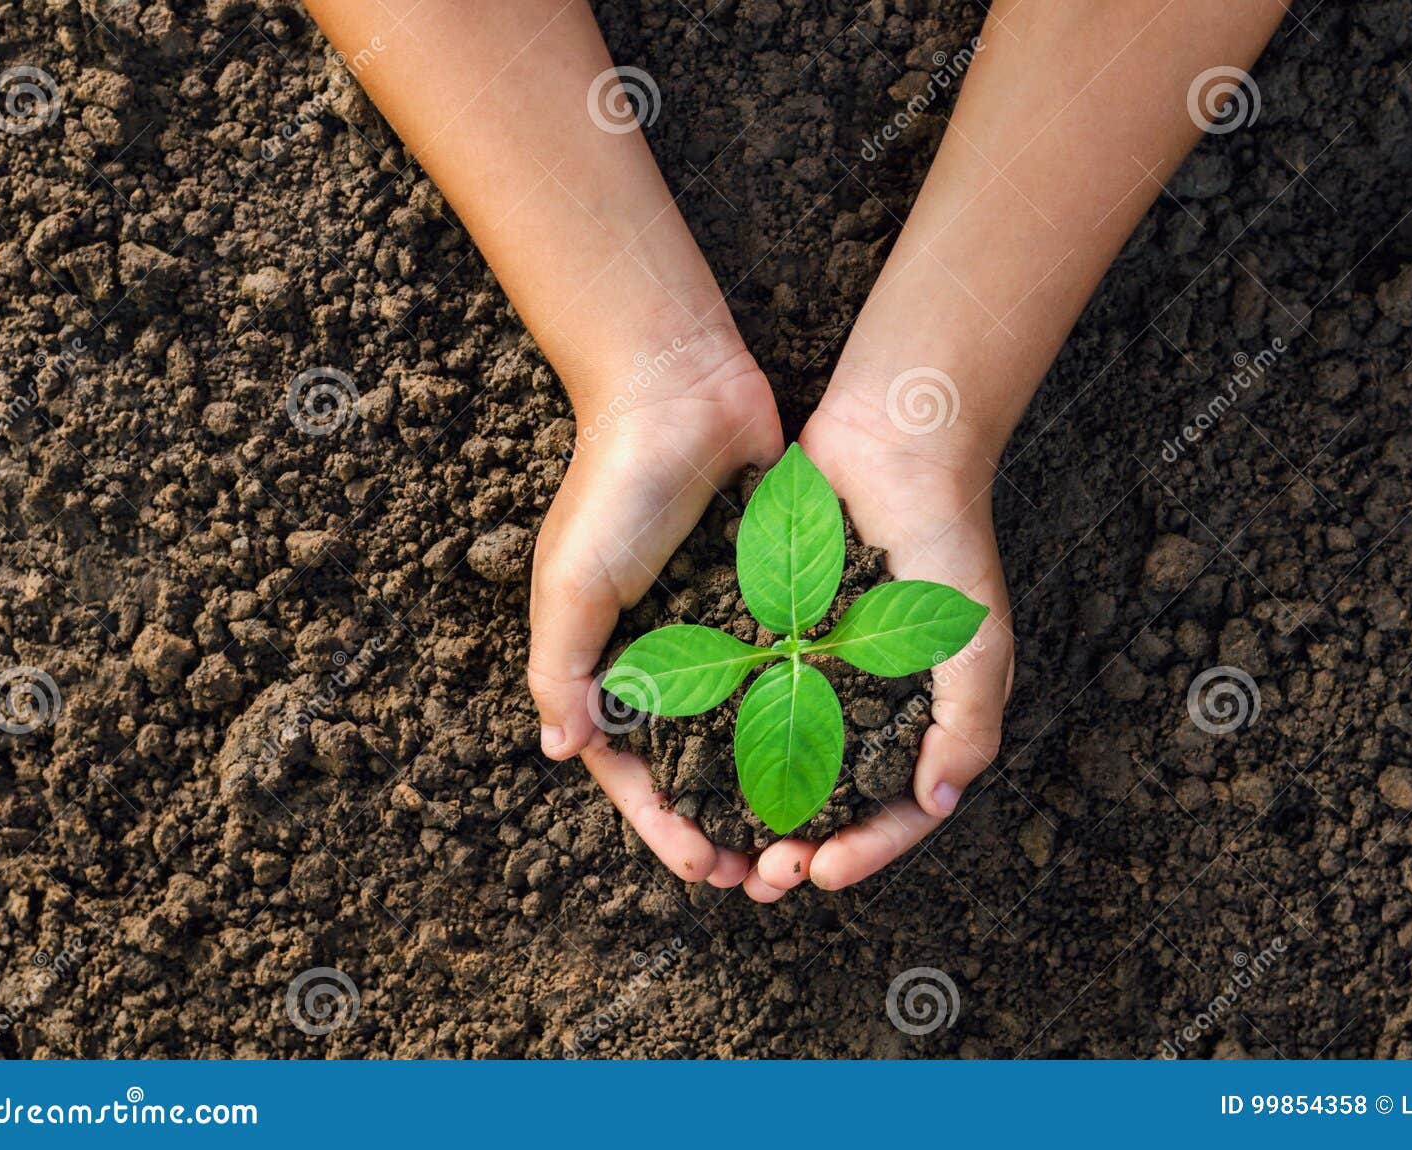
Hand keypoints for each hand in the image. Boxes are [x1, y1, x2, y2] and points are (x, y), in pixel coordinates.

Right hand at [527, 330, 782, 886]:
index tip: (706, 869)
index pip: (636, 770)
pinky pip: (794, 675)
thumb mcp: (573, 582)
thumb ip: (563, 668)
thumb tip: (563, 751)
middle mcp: (667, 658)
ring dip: (777, 788)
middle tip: (769, 875)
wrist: (681, 390)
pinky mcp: (771, 601)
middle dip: (727, 824)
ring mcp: (722, 633)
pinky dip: (813, 719)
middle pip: (698, 767)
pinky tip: (848, 763)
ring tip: (811, 837)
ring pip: (752, 732)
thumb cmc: (615, 487)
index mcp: (609, 663)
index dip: (666, 827)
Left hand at [740, 384, 1014, 900]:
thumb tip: (935, 801)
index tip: (822, 872)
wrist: (891, 442)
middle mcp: (865, 704)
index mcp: (921, 716)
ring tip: (715, 847)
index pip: (897, 809)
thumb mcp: (976, 640)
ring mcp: (813, 673)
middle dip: (796, 847)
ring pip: (775, 763)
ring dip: (747, 811)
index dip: (864, 850)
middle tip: (760, 877)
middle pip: (829, 802)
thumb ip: (967, 724)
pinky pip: (736, 699)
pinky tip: (683, 769)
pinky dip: (713, 739)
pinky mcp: (766, 637)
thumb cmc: (947, 541)